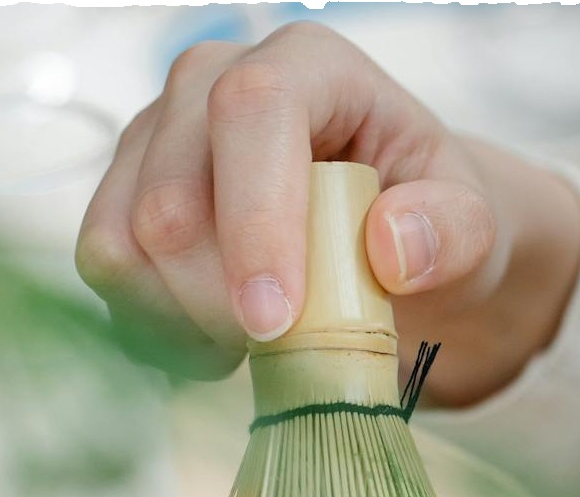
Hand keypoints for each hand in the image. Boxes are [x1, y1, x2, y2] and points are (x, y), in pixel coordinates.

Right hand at [76, 21, 579, 404]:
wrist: (383, 246)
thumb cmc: (425, 224)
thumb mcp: (473, 228)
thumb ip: (453, 232)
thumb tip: (392, 248)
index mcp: (306, 67)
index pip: (252, 111)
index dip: (254, 220)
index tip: (275, 320)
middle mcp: (210, 83)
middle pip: (166, 195)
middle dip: (217, 298)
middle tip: (280, 345)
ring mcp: (156, 139)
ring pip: (119, 241)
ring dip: (181, 319)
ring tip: (249, 344)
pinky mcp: (123, 197)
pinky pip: (106, 274)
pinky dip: (156, 328)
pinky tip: (215, 342)